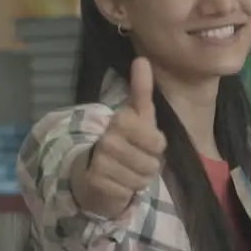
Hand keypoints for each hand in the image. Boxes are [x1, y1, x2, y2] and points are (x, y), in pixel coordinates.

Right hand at [72, 57, 166, 218]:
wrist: (93, 172)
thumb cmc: (124, 141)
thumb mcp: (138, 116)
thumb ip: (142, 90)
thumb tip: (142, 59)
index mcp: (121, 120)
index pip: (157, 141)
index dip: (157, 147)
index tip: (147, 143)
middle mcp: (108, 139)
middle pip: (151, 163)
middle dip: (149, 166)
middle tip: (137, 160)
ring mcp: (100, 161)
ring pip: (140, 178)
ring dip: (139, 179)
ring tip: (129, 171)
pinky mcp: (96, 182)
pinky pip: (127, 191)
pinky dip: (127, 191)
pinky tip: (118, 183)